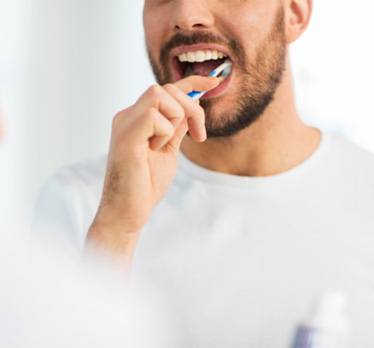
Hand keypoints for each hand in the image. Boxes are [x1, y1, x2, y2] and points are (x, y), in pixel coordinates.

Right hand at [87, 75, 219, 254]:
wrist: (128, 212)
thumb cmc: (145, 185)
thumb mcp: (168, 150)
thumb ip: (176, 128)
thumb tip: (191, 108)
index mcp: (137, 119)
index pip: (166, 90)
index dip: (192, 82)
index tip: (214, 83)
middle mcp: (128, 116)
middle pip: (167, 89)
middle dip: (191, 108)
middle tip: (198, 135)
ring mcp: (125, 123)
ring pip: (160, 95)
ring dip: (174, 121)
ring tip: (163, 146)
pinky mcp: (125, 135)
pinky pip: (153, 116)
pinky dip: (164, 133)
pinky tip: (154, 150)